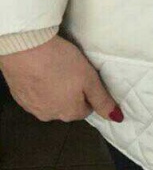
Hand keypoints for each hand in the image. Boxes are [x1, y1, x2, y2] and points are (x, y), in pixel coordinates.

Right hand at [0, 35, 123, 122]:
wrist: (25, 50)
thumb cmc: (62, 63)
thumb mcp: (90, 79)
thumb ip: (102, 100)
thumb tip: (117, 118)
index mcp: (69, 113)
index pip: (86, 109)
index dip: (89, 93)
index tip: (86, 77)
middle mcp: (50, 116)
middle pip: (67, 107)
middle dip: (71, 93)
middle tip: (71, 72)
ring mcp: (32, 108)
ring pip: (50, 102)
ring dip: (54, 91)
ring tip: (56, 70)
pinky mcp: (19, 97)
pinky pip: (34, 95)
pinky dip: (39, 86)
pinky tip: (40, 71)